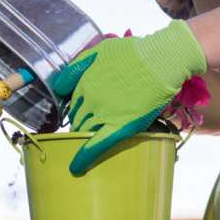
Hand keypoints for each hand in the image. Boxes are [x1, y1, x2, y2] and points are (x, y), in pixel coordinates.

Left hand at [52, 20, 205, 173]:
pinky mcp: (120, 127)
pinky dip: (84, 157)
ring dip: (83, 137)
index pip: (73, 104)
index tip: (82, 114)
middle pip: (77, 119)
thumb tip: (60, 86)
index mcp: (84, 83)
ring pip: (85, 132)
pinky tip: (76, 168)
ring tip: (87, 141)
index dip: (77, 111)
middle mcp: (90, 100)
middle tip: (88, 127)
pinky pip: (97, 146)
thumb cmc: (133, 53)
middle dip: (80, 124)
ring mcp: (104, 115)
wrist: (160, 61)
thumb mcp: (99, 51)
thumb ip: (77, 67)